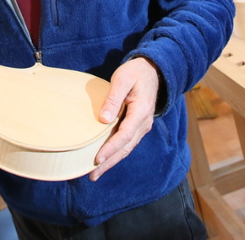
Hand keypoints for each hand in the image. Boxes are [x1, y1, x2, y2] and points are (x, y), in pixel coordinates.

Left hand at [89, 57, 159, 180]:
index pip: (125, 135)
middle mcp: (144, 123)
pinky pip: (127, 143)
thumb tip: (103, 119)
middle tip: (92, 175)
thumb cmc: (135, 73)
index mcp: (141, 111)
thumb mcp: (122, 79)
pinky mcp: (137, 126)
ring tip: (95, 173)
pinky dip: (116, 153)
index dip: (111, 148)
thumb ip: (113, 98)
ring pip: (126, 148)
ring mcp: (142, 126)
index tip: (97, 159)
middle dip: (109, 162)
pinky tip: (105, 159)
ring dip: (112, 161)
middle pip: (125, 147)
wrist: (152, 70)